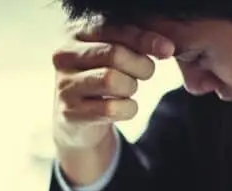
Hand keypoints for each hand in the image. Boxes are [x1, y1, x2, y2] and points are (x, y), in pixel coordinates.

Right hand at [52, 21, 174, 184]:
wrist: (78, 120)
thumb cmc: (102, 81)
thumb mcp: (117, 56)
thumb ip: (138, 44)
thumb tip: (166, 48)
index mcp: (76, 33)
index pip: (114, 29)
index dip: (145, 39)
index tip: (167, 50)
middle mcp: (63, 56)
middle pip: (114, 54)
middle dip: (140, 66)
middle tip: (145, 74)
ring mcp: (64, 85)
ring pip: (112, 81)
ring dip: (131, 88)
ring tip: (127, 90)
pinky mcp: (69, 112)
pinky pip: (111, 109)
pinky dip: (127, 109)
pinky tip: (123, 107)